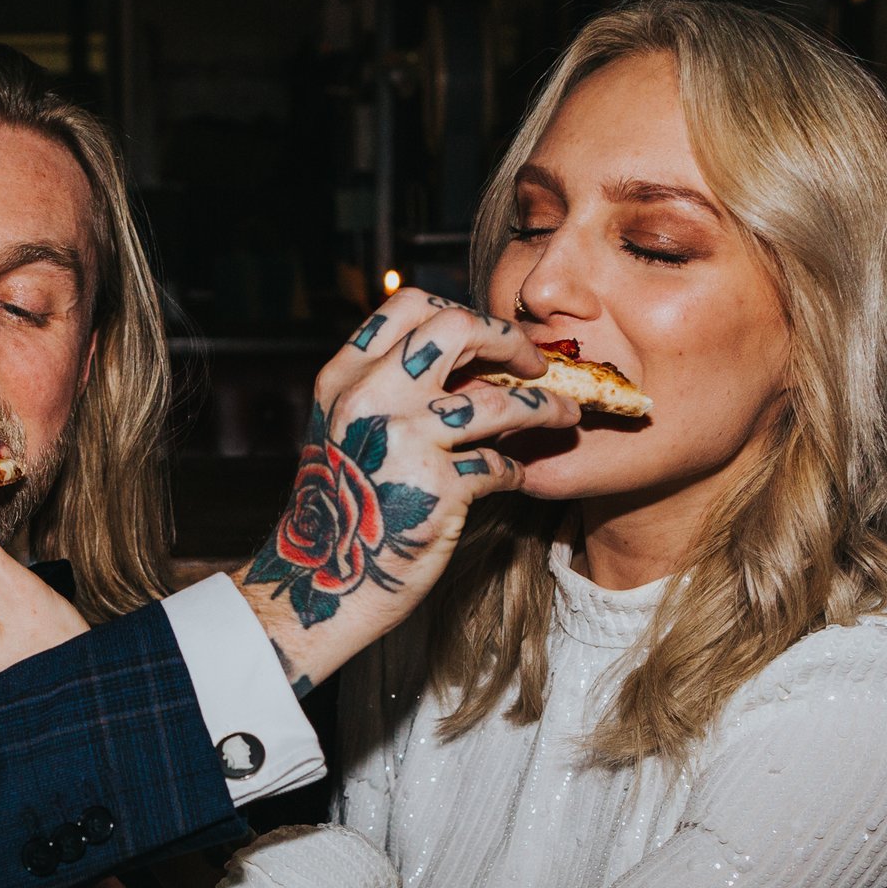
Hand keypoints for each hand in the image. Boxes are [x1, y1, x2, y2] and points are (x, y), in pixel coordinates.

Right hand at [239, 290, 576, 689]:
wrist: (319, 581)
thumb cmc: (342, 506)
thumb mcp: (345, 430)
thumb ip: (387, 388)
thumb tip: (468, 362)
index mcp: (345, 378)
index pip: (410, 305)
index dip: (461, 312)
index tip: (487, 337)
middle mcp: (370, 399)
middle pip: (457, 329)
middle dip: (509, 340)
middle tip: (535, 363)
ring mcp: (404, 442)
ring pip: (499, 401)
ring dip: (544, 408)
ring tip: (567, 416)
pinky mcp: (436, 491)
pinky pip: (500, 464)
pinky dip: (518, 469)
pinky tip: (518, 475)